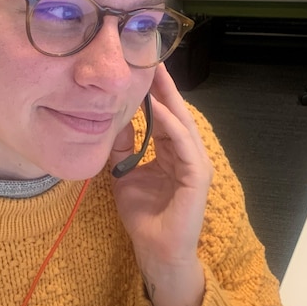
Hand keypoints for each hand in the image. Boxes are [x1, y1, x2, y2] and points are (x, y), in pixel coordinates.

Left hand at [109, 65, 212, 305]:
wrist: (156, 251)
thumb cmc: (144, 216)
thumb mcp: (123, 174)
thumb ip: (122, 147)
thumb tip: (109, 118)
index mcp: (171, 151)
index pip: (163, 113)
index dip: (152, 90)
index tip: (138, 65)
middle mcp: (187, 152)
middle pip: (174, 111)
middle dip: (163, 84)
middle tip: (149, 55)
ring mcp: (195, 163)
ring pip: (181, 122)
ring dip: (167, 97)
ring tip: (152, 73)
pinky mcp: (197, 176)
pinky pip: (183, 144)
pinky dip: (170, 124)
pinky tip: (156, 108)